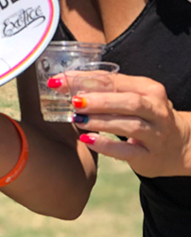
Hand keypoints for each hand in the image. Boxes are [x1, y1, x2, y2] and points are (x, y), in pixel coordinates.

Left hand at [68, 72, 190, 176]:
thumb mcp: (132, 97)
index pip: (115, 80)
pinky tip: (87, 140)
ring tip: (78, 119)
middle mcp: (156, 110)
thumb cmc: (144, 115)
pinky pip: (128, 152)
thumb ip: (104, 89)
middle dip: (98, 100)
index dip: (86, 79)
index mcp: (149, 89)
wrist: (180, 146)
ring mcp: (156, 134)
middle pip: (128, 101)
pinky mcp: (151, 156)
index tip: (59, 81)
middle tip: (73, 101)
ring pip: (130, 125)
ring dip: (101, 121)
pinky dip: (106, 145)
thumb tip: (64, 81)